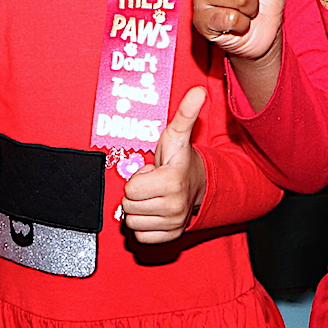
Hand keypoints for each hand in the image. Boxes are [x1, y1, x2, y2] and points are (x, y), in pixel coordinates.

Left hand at [120, 86, 207, 243]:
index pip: (130, 188)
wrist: (199, 185)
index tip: (153, 172)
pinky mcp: (170, 237)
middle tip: (153, 184)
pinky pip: (140, 236)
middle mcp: (174, 206)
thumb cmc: (181, 159)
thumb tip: (198, 90)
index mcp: (172, 182)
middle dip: (137, 193)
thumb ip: (185, 113)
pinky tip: (155, 212)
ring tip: (154, 197)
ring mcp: (173, 224)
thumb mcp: (178, 135)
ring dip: (139, 209)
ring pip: (132, 222)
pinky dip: (144, 225)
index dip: (137, 177)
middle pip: (128, 206)